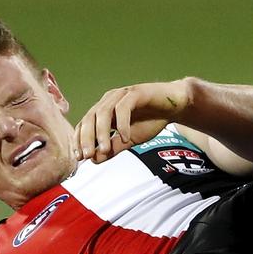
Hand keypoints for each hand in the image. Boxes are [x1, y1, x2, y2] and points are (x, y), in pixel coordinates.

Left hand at [74, 80, 189, 162]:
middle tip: (87, 155)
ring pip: (104, 112)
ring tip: (104, 150)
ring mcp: (121, 95)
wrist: (174, 107)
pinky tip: (125, 138)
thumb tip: (94, 160)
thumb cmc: (150, 120)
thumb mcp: (129, 140)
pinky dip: (122, 124)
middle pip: (90, 118)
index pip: (85, 124)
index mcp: (104, 111)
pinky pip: (123, 108)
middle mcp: (108, 101)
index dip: (79, 140)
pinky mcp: (135, 93)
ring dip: (102, 132)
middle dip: (86, 138)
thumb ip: (113, 149)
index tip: (79, 157)